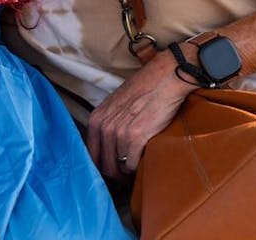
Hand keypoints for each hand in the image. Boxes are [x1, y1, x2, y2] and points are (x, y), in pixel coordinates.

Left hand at [85, 46, 196, 179]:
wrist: (164, 78)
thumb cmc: (144, 89)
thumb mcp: (116, 104)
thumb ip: (109, 123)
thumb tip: (109, 147)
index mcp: (97, 118)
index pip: (91, 154)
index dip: (100, 166)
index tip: (110, 171)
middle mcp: (105, 127)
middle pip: (104, 165)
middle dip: (115, 174)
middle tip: (126, 176)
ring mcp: (119, 133)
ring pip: (119, 167)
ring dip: (128, 172)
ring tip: (136, 168)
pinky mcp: (137, 138)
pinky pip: (133, 165)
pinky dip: (138, 167)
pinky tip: (144, 160)